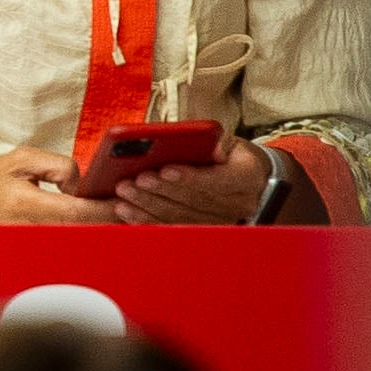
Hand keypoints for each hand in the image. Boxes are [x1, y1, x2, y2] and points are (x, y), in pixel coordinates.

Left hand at [112, 135, 273, 224]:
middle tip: (134, 180)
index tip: (165, 170)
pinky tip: (124, 210)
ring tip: (123, 192)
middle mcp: (238, 204)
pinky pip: (171, 228)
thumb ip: (214, 141)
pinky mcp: (201, 230)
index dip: (191, 177)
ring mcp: (220, 221)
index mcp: (246, 178)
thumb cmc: (228, 156)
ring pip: (181, 217)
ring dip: (148, 206)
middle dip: (162, 190)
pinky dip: (145, 219)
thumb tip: (206, 143)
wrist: (246, 180)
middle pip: (195, 201)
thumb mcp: (227, 142)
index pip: (220, 180)